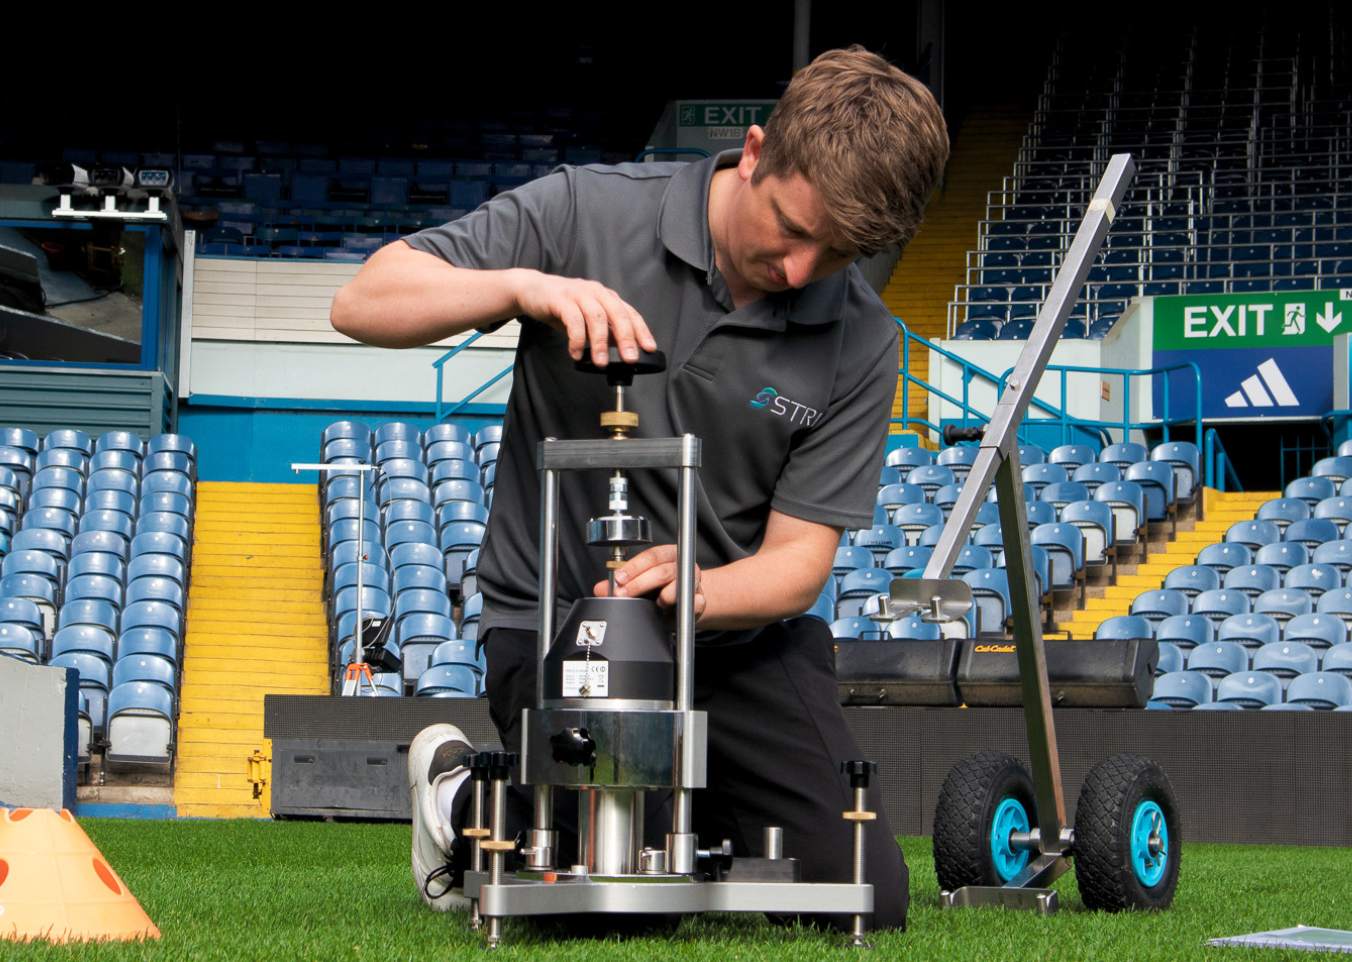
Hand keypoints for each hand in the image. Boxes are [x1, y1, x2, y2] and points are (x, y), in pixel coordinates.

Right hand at [512, 269, 656, 365]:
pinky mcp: (561, 299)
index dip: (641, 331)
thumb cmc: (562, 305)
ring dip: (600, 343)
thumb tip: (622, 348)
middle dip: (626, 338)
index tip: (649, 349)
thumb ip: (605, 331)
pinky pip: (573, 320)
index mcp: (607, 297)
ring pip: (596, 317)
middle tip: (629, 358)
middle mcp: (596, 293)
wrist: (532, 290)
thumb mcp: (588, 318)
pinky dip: (577, 339)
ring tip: (600, 362)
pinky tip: (576, 353)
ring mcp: (579, 294)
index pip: (630, 314)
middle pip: (617, 314)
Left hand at [592, 544, 705, 619]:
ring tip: (655, 604)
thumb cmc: (662, 589)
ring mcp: (694, 582)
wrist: (685, 603)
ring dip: (665, 596)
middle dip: (640, 583)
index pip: (651, 556)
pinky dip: (684, 606)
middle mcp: (682, 565)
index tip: (618, 579)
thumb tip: (600, 589)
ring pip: (679, 586)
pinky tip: (673, 609)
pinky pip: (696, 602)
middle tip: (623, 594)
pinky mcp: (701, 600)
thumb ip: (621, 584)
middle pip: (663, 571)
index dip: (634, 567)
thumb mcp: (640, 583)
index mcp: (667, 555)